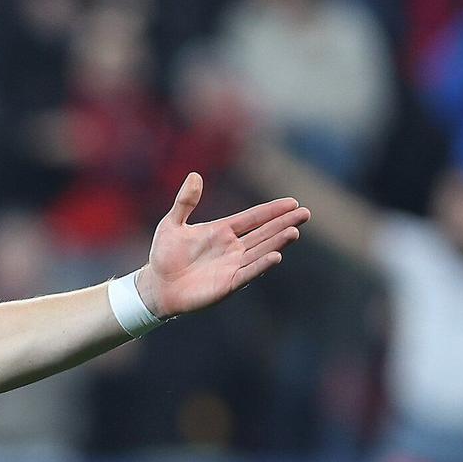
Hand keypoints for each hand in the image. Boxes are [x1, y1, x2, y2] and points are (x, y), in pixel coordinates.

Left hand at [136, 173, 308, 318]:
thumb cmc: (164, 255)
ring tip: (294, 231)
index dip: (272, 211)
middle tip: (305, 213)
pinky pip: (248, 272)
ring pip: (260, 251)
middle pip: (263, 233)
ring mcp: (232, 266)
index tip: (292, 203)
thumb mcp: (171, 224)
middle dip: (284, 223)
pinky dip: (261, 265)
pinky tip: (276, 256)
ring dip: (277, 242)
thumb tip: (194, 175)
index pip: (253, 218)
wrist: (157, 286)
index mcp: (222, 231)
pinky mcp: (228, 284)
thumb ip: (185, 202)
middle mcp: (233, 248)